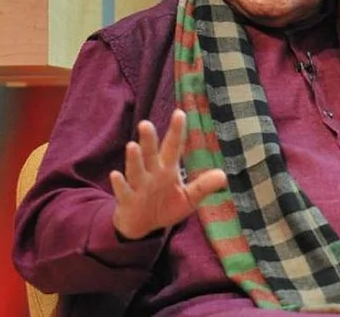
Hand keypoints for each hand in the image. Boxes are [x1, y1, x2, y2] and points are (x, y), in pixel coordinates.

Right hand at [109, 108, 227, 239]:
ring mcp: (138, 185)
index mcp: (167, 169)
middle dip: (148, 140)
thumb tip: (223, 175)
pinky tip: (116, 175)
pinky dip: (120, 184)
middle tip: (146, 124)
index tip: (180, 113)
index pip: (173, 147)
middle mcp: (151, 173)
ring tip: (132, 146)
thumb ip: (203, 186)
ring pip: (135, 169)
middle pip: (150, 153)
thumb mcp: (188, 199)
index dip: (176, 131)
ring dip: (134, 159)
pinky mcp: (127, 200)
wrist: (142, 226)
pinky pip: (123, 191)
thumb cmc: (165, 206)